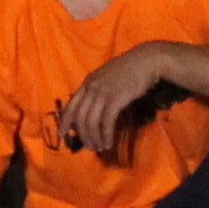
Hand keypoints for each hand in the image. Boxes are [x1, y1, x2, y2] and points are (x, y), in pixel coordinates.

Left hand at [55, 46, 169, 155]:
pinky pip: (106, 122)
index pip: (71, 105)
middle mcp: (92, 87)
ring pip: (91, 122)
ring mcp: (103, 93)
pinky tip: (109, 142)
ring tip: (100, 147)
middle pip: (80, 117)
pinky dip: (106, 135)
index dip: (65, 122)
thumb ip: (97, 89)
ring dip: (94, 138)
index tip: (62, 134)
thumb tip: (92, 107)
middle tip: (90, 146)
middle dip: (83, 135)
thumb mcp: (107, 76)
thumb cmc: (130, 69)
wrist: (146, 60)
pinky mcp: (116, 99)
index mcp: (88, 82)